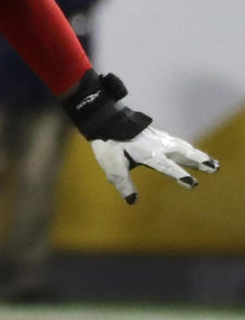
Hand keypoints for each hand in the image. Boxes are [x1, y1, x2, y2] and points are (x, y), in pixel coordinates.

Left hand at [63, 70, 218, 203]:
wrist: (104, 118)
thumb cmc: (108, 142)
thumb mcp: (111, 164)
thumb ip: (123, 182)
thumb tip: (132, 201)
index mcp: (148, 153)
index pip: (167, 166)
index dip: (179, 175)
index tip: (192, 183)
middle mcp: (158, 145)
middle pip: (182, 154)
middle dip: (198, 161)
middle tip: (214, 168)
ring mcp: (158, 138)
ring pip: (182, 146)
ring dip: (197, 154)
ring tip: (212, 162)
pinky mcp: (155, 134)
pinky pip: (177, 141)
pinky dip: (188, 147)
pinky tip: (190, 149)